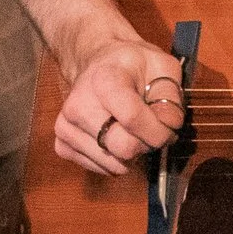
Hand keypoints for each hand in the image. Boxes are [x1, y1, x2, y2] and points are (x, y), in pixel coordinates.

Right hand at [53, 34, 187, 176]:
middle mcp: (78, 104)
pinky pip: (101, 169)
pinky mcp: (62, 144)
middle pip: (122, 147)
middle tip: (150, 129)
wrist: (96, 64)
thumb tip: (168, 125)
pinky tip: (115, 137)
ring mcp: (66, 126)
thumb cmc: (131, 66)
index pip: (133, 118)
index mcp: (103, 79)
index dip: (159, 130)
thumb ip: (170, 95)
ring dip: (132, 154)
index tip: (168, 126)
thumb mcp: (161, 67)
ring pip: (114, 165)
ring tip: (132, 130)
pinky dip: (115, 160)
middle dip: (146, 145)